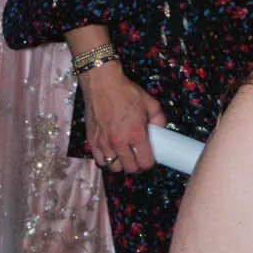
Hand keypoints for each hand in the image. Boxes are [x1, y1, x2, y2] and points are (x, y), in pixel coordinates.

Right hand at [81, 60, 165, 175]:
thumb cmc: (125, 91)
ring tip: (124, 156)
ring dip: (121, 164)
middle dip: (137, 166)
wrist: (102, 83)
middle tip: (138, 159)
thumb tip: (161, 130)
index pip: (145, 162)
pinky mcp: (92, 140)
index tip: (150, 159)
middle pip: (130, 169)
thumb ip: (159, 119)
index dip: (150, 163)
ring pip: (114, 167)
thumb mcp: (150, 103)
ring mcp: (104, 142)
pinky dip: (106, 160)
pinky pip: (99, 161)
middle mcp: (119, 141)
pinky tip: (111, 153)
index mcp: (136, 133)